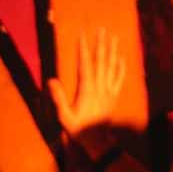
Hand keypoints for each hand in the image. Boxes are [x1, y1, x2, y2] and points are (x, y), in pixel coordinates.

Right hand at [48, 28, 125, 160]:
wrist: (98, 142)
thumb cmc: (79, 129)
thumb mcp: (65, 116)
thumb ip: (59, 98)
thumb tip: (51, 80)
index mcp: (87, 90)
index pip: (85, 65)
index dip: (84, 49)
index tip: (83, 34)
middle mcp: (100, 88)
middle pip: (101, 62)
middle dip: (101, 44)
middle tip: (103, 29)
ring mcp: (109, 92)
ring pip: (112, 68)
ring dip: (113, 51)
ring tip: (114, 37)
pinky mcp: (114, 97)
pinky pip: (119, 79)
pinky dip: (121, 68)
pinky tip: (121, 58)